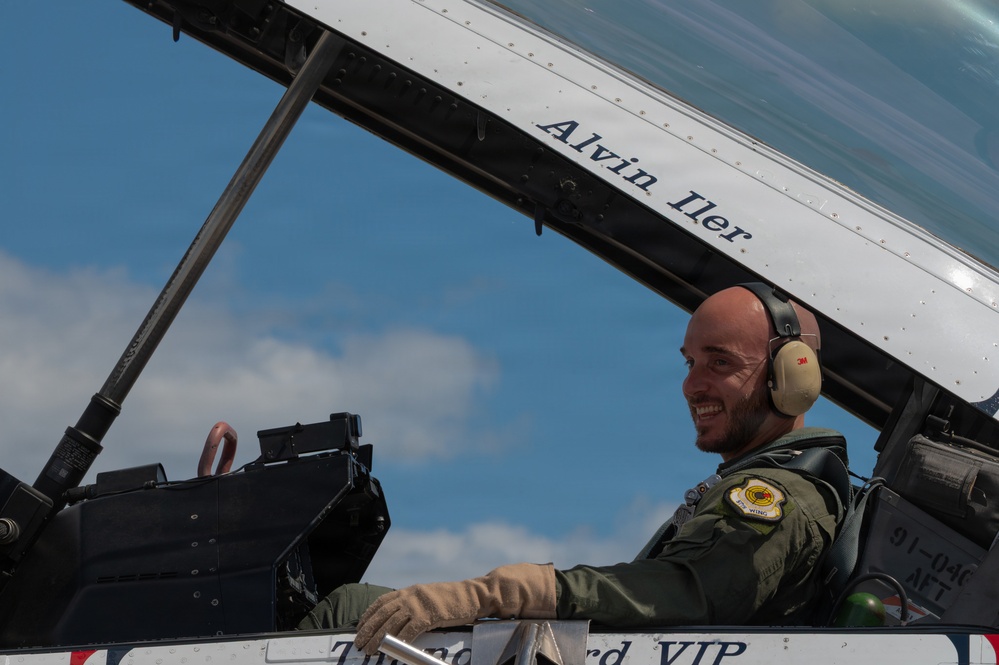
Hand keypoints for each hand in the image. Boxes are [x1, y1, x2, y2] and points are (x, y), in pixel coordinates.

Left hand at [354, 563, 555, 654]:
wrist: (473, 595)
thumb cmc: (453, 600)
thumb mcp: (429, 597)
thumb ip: (413, 603)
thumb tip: (399, 617)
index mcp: (409, 591)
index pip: (381, 601)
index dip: (368, 615)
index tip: (359, 627)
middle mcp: (411, 595)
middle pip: (382, 614)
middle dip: (368, 630)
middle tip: (360, 644)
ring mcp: (420, 604)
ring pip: (392, 624)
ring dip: (378, 639)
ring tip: (370, 651)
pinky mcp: (430, 615)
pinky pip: (410, 631)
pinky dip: (399, 642)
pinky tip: (393, 651)